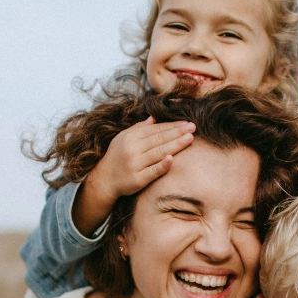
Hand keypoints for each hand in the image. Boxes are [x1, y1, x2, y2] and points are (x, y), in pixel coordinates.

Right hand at [73, 117, 195, 235]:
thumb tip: (154, 118)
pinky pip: (152, 171)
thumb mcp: (123, 138)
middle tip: (193, 127)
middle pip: (159, 139)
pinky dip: (162, 165)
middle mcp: (132, 149)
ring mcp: (135, 164)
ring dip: (175, 145)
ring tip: (190, 138)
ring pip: (158, 152)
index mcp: (131, 137)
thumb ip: (138, 129)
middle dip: (177, 132)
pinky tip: (172, 158)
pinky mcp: (137, 179)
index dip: (172, 126)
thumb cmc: (117, 157)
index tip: (187, 122)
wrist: (104, 180)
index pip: (156, 130)